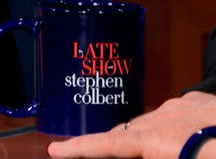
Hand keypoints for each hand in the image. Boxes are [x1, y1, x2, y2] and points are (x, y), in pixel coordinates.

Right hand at [47, 91, 215, 158]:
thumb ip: (155, 153)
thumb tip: (130, 141)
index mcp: (158, 141)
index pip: (109, 143)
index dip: (80, 147)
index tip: (54, 149)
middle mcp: (164, 118)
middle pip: (127, 131)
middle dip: (112, 142)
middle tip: (98, 151)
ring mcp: (182, 105)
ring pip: (151, 121)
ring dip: (145, 135)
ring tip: (151, 149)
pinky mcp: (199, 100)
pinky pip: (175, 112)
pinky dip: (171, 124)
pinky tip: (187, 135)